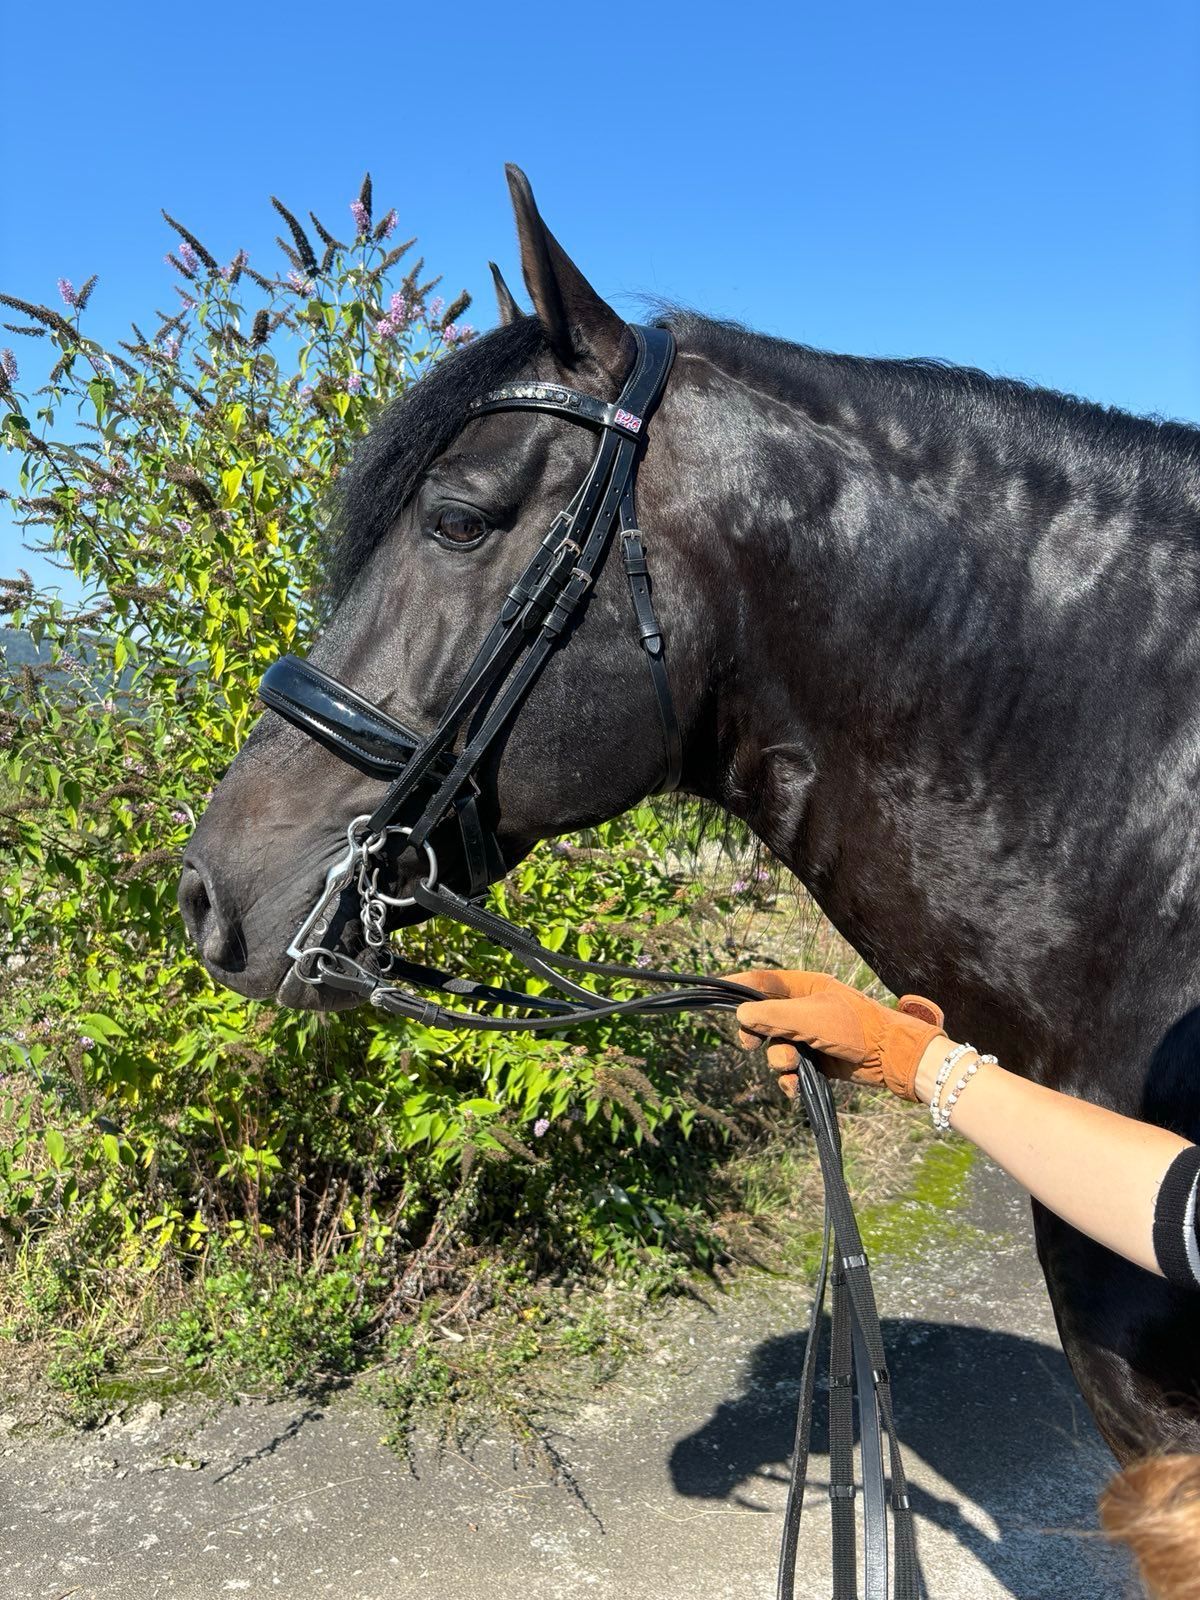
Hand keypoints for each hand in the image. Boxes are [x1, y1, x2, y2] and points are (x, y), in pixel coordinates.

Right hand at [728, 969, 946, 1101]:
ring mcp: (809, 1036)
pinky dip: (788, 1081)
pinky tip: (794, 1087)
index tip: (715, 989)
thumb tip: (740, 1015)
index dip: (738, 985)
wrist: (891, 1057)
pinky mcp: (816, 1061)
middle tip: (750, 1044)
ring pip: (775, 1048)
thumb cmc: (855, 1027)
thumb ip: (773, 1016)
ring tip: (794, 1064)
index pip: (763, 982)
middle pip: (762, 1019)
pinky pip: (790, 1071)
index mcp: (803, 988)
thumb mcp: (810, 1018)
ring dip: (779, 1060)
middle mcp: (803, 1010)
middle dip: (755, 1034)